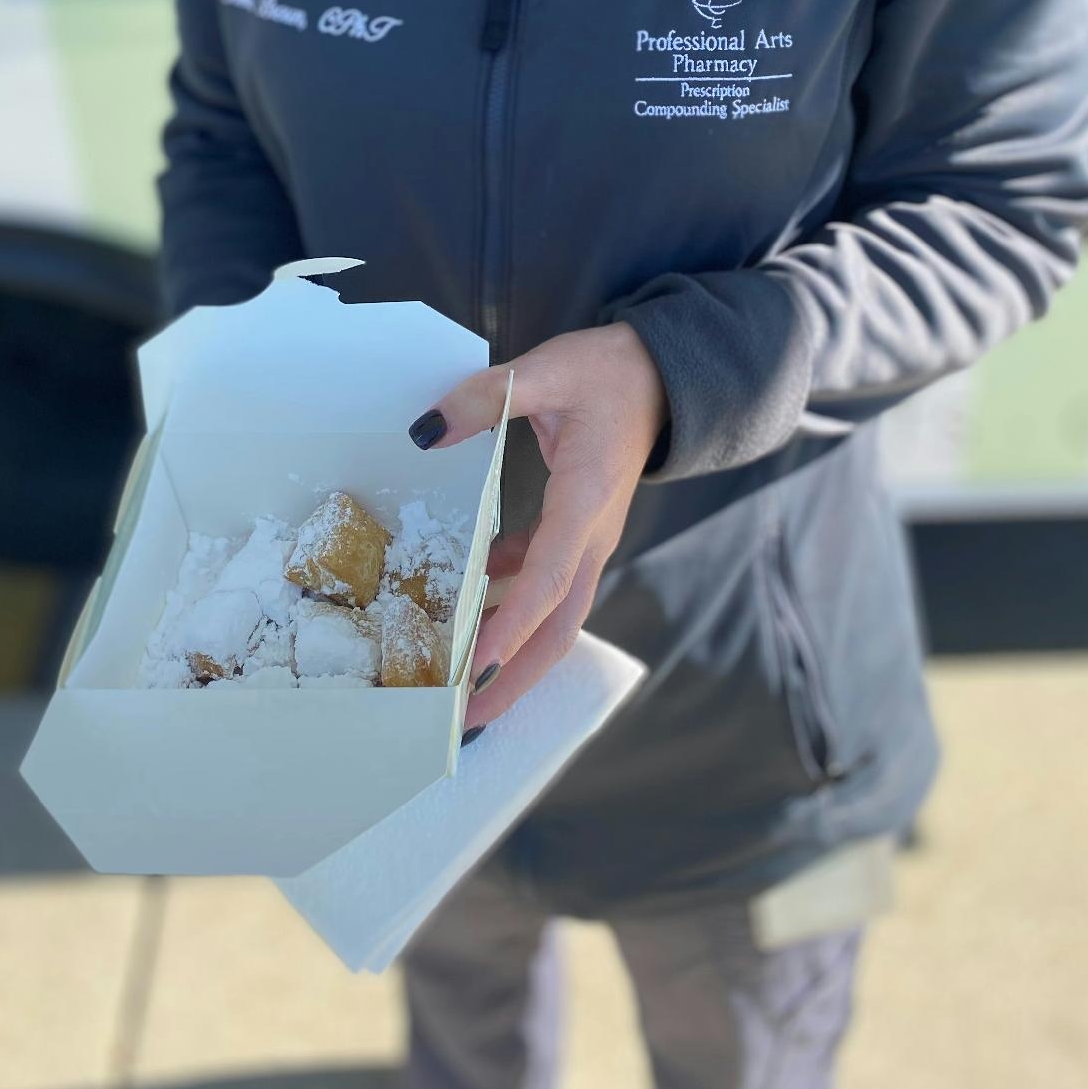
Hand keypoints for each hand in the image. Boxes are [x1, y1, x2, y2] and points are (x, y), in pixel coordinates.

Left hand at [408, 322, 666, 731]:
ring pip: (554, 615)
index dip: (508, 628)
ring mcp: (588, 538)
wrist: (662, 373)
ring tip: (459, 685)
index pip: (547, 580)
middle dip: (512, 677)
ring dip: (512, 653)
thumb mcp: (546, 368)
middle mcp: (592, 534)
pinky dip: (509, 605)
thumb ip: (485, 397)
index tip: (469, 668)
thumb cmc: (609, 370)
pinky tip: (467, 601)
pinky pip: (545, 583)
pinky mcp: (578, 531)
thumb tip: (424, 433)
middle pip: (558, 627)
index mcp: (586, 499)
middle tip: (461, 720)